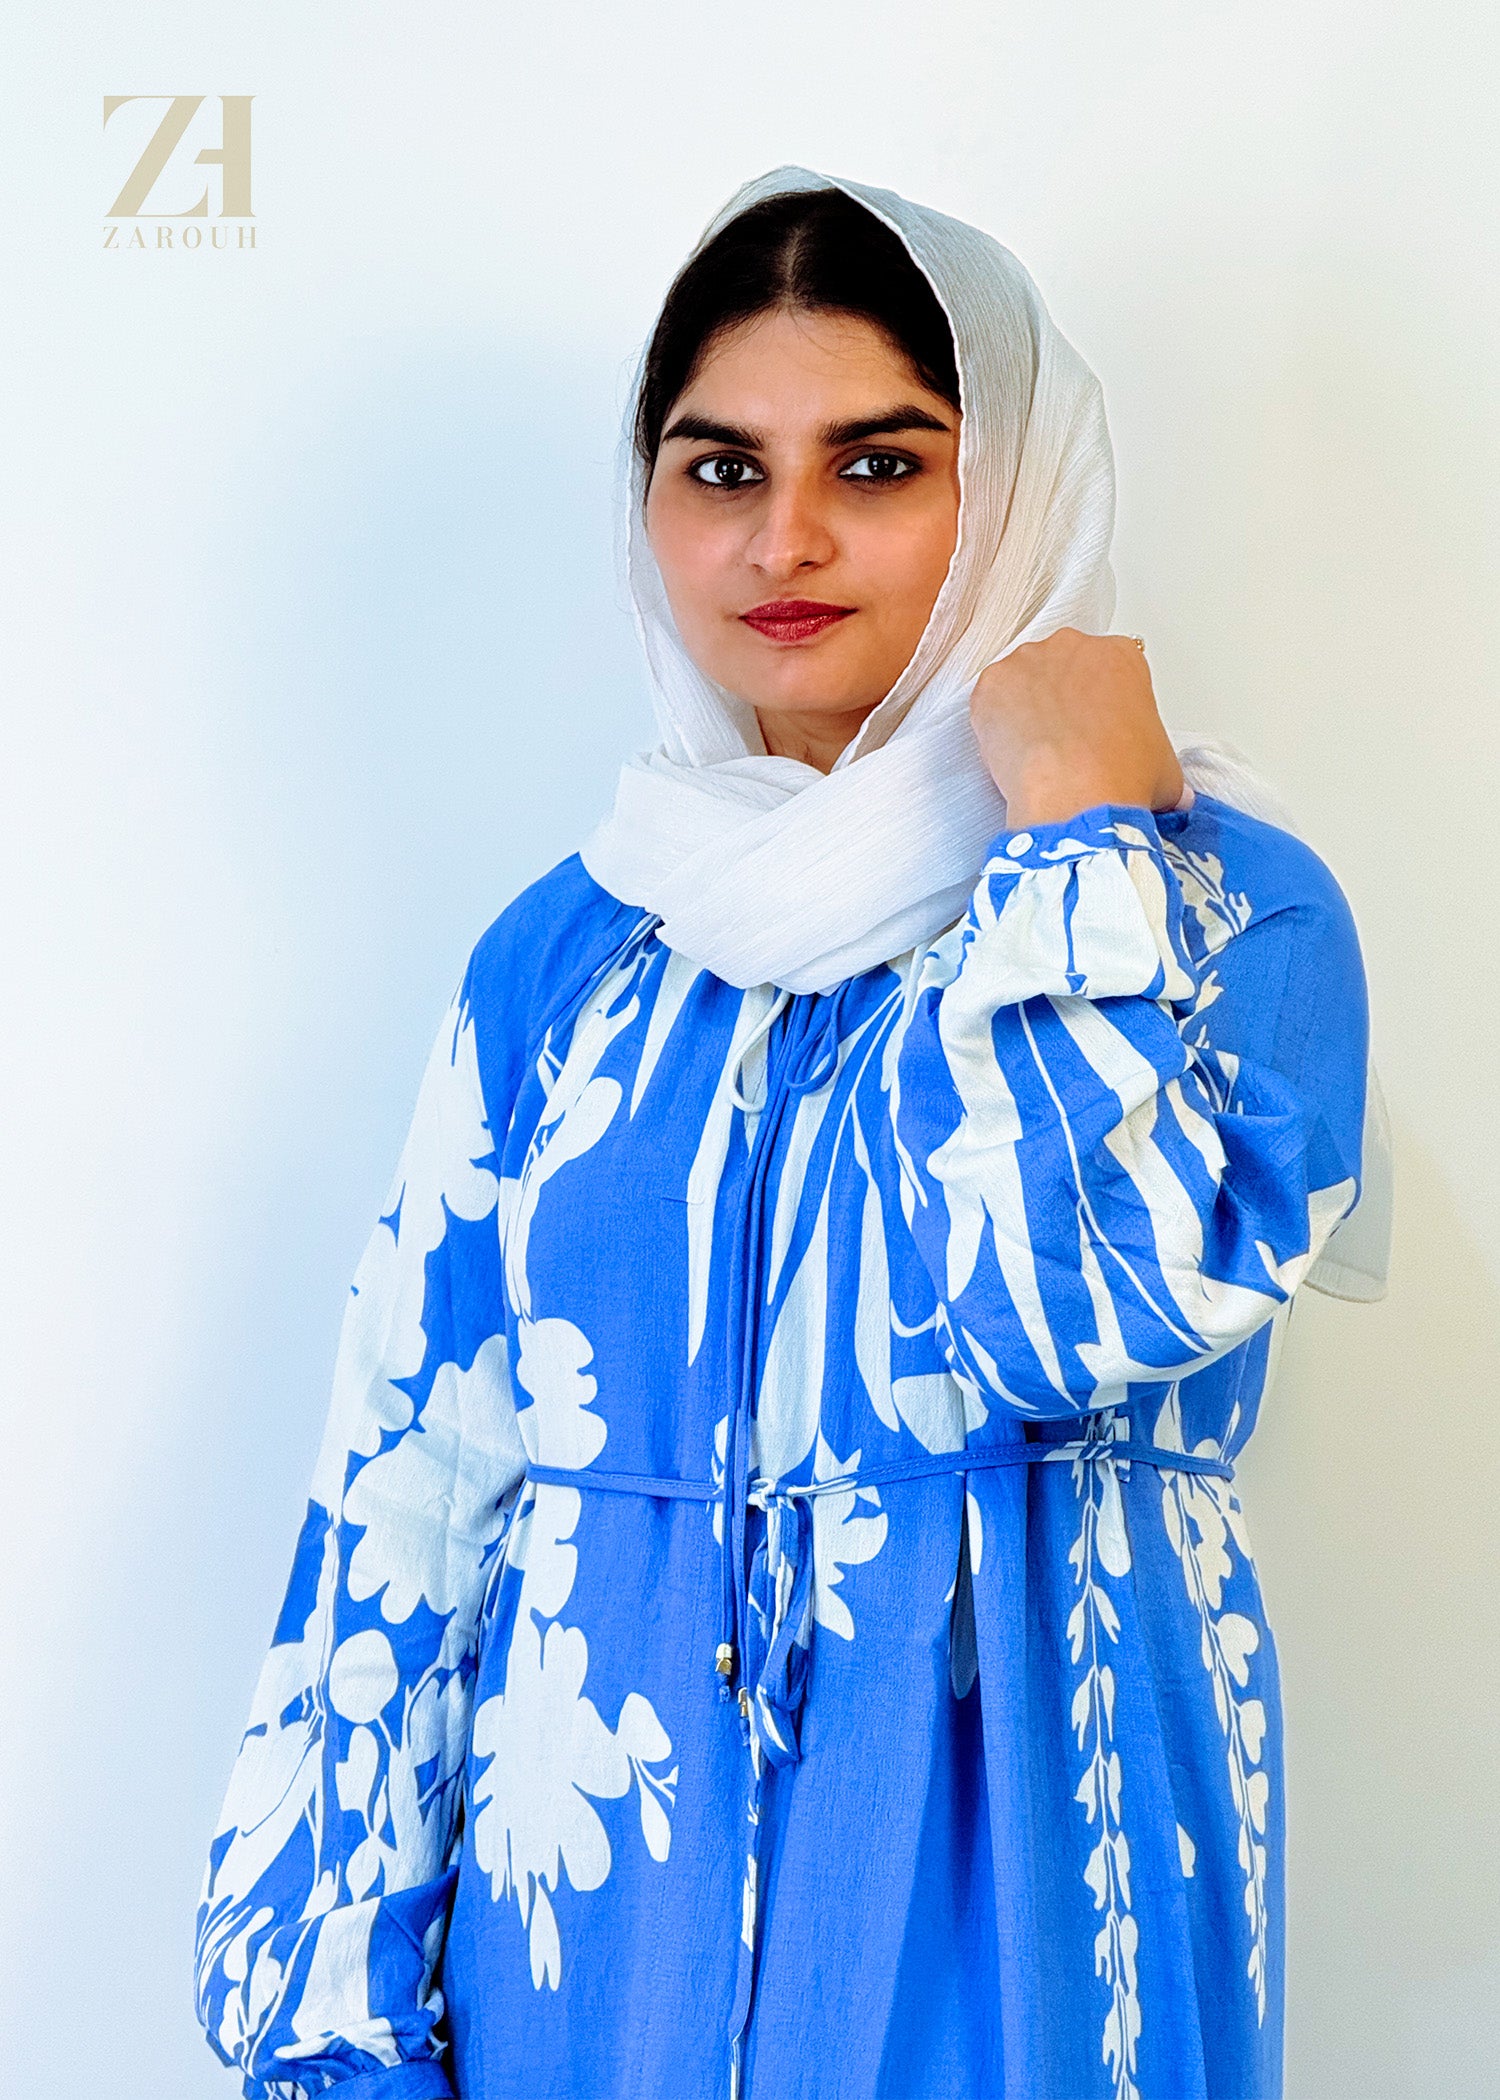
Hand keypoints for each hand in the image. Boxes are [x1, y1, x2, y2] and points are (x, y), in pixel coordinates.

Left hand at [969, 628, 1183, 829]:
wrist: (1078, 796)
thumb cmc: (1124, 775)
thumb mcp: (1166, 769)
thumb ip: (1162, 765)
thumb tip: (1172, 793)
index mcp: (1121, 655)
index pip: (1109, 668)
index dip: (1101, 702)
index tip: (1098, 726)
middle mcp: (1074, 647)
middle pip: (1063, 667)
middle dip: (1062, 699)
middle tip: (1065, 740)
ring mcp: (1029, 661)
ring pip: (1024, 680)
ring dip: (1027, 708)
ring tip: (1036, 750)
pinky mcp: (993, 684)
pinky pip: (990, 699)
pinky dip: (995, 722)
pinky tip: (1010, 750)